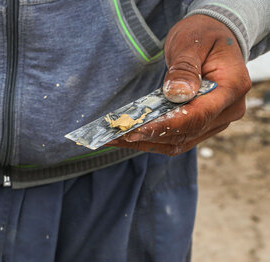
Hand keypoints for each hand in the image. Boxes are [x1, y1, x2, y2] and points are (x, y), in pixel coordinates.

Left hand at [108, 15, 250, 154]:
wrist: (213, 39)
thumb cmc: (203, 35)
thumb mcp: (191, 43)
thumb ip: (184, 68)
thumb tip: (177, 93)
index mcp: (231, 87)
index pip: (198, 116)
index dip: (166, 126)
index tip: (137, 129)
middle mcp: (229, 110)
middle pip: (186, 133)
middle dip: (149, 135)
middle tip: (116, 134)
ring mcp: (217, 121)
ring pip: (179, 141)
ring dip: (146, 141)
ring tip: (115, 138)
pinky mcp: (203, 125)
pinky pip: (176, 138)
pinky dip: (152, 139)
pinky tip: (127, 137)